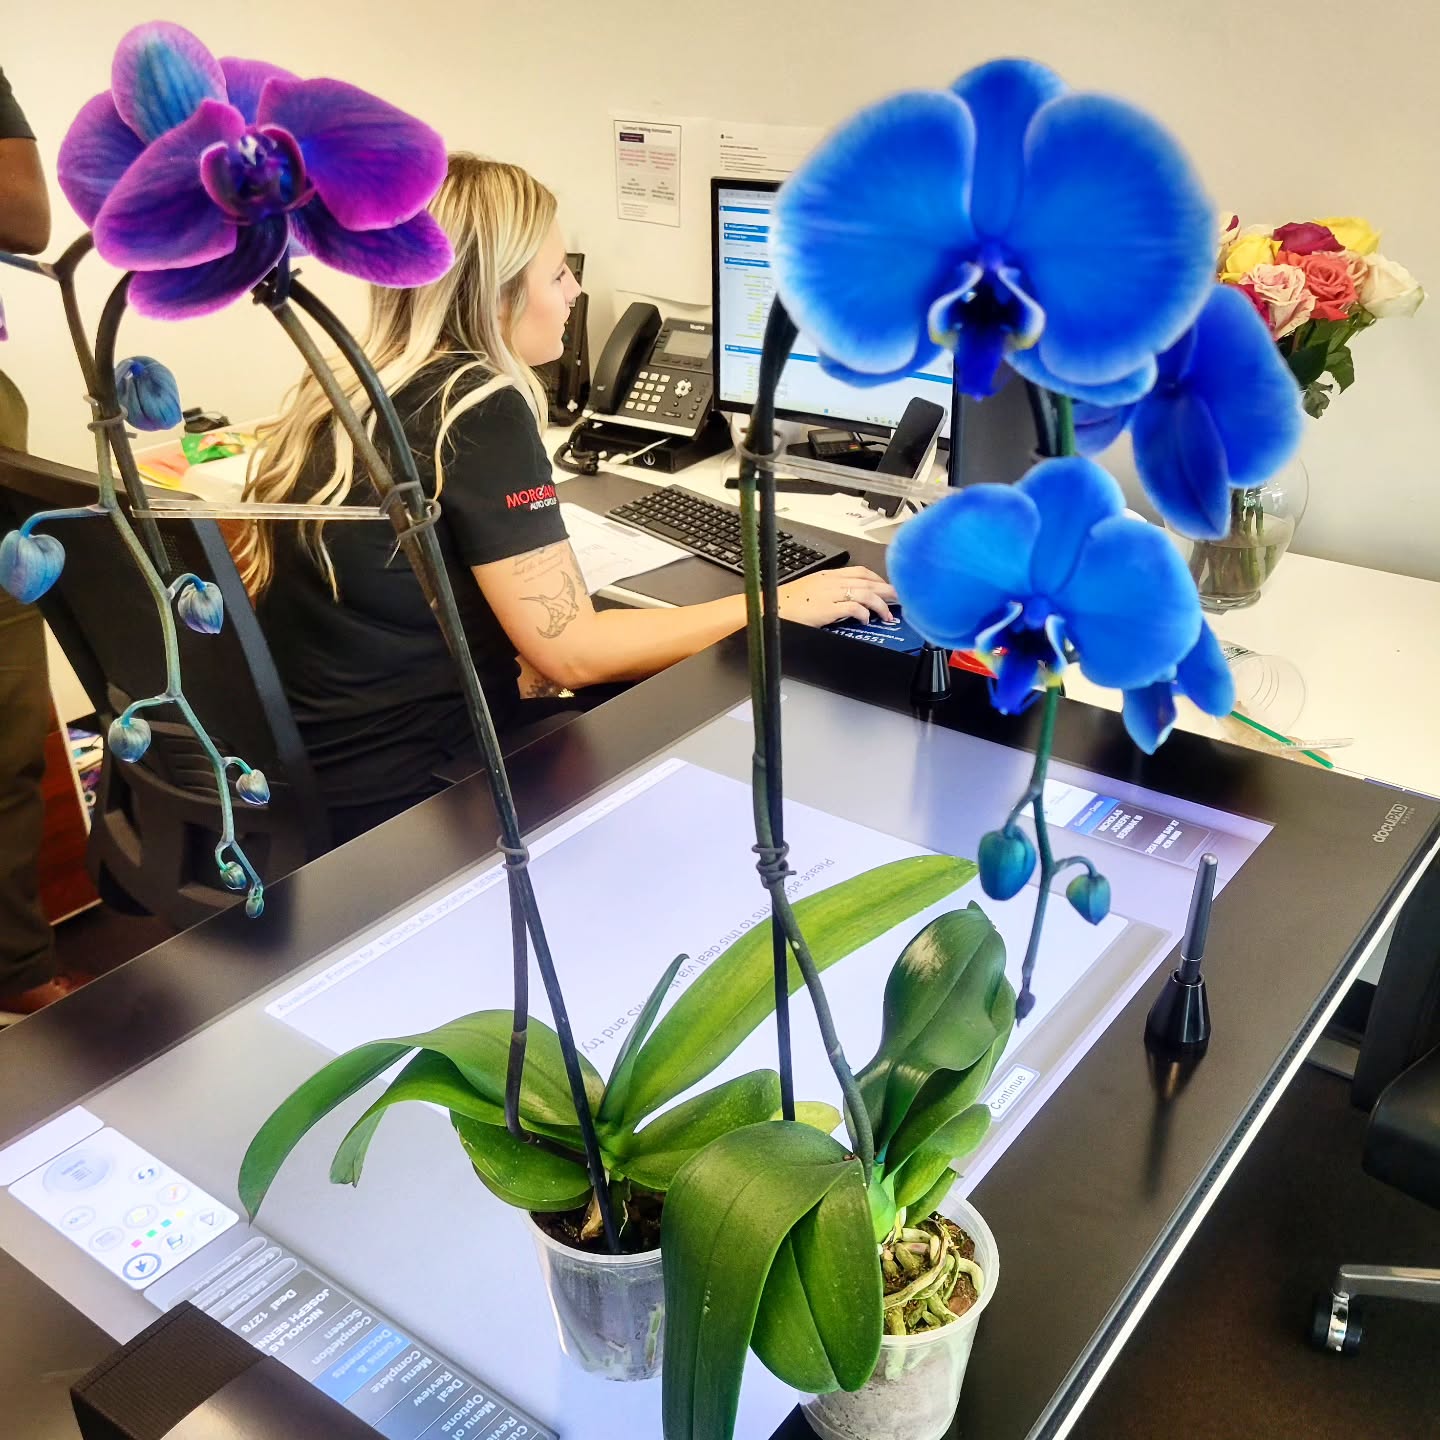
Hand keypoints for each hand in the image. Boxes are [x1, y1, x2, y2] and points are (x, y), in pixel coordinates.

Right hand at [776, 566, 896, 626]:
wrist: (768, 609)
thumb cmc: (785, 603)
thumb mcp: (810, 591)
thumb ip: (829, 592)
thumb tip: (847, 601)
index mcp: (828, 576)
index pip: (860, 572)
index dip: (878, 579)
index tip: (887, 588)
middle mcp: (831, 581)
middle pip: (867, 581)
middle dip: (887, 590)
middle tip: (900, 598)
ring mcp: (829, 594)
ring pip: (864, 593)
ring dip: (880, 604)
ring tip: (888, 615)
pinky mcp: (826, 607)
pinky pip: (852, 607)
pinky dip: (863, 613)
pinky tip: (867, 620)